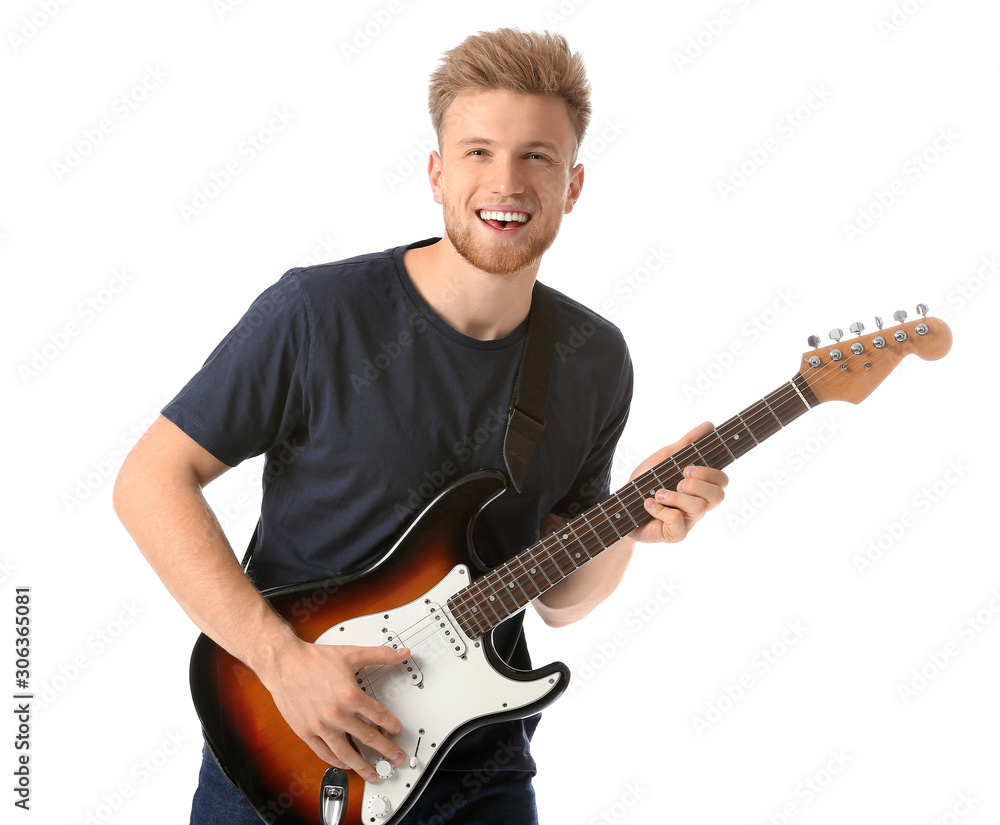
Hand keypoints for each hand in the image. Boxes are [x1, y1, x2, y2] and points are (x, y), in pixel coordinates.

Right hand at [259, 639, 411, 780]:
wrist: (284, 664)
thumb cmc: (314, 660)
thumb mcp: (351, 654)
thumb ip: (380, 655)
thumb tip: (401, 653)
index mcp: (349, 695)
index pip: (379, 715)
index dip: (392, 725)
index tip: (397, 730)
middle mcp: (336, 714)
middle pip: (368, 737)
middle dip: (386, 750)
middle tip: (396, 758)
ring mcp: (320, 726)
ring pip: (346, 753)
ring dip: (362, 765)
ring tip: (373, 773)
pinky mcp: (306, 732)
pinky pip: (323, 752)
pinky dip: (336, 761)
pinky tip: (345, 764)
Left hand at [630, 422, 727, 543]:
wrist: (621, 507)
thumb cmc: (646, 483)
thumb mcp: (664, 459)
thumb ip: (686, 443)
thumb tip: (709, 425)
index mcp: (700, 486)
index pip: (722, 481)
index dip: (711, 473)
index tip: (688, 467)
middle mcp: (698, 505)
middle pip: (718, 496)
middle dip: (698, 484)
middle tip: (678, 480)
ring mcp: (688, 522)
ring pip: (699, 508)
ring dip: (676, 496)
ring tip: (658, 492)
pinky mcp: (675, 535)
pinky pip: (679, 524)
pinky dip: (662, 511)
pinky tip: (649, 505)